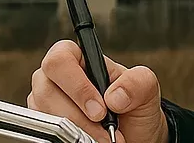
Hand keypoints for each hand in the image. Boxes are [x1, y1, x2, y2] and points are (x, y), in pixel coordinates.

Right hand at [28, 39, 169, 142]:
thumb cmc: (134, 106)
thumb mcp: (146, 89)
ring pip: (46, 115)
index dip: (76, 84)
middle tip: (104, 129)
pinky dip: (69, 139)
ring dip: (77, 131)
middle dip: (78, 115)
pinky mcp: (46, 126)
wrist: (133, 135)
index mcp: (78, 59)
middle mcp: (56, 79)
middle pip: (47, 90)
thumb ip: (137, 82)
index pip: (59, 58)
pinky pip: (47, 133)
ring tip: (102, 138)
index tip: (99, 109)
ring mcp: (47, 103)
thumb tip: (114, 96)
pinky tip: (88, 141)